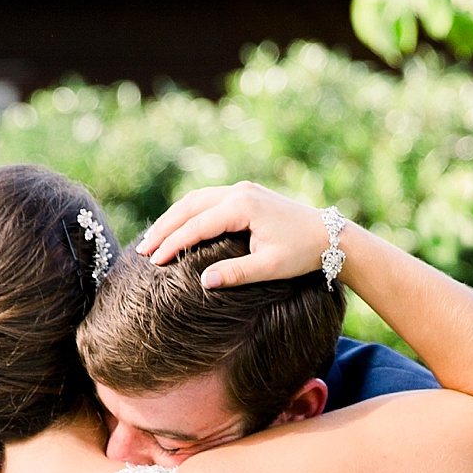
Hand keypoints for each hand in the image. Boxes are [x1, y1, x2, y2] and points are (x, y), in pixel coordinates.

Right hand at [139, 183, 350, 288]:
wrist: (330, 235)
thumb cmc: (302, 254)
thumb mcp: (270, 268)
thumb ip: (236, 274)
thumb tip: (202, 282)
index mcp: (242, 206)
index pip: (196, 225)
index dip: (173, 244)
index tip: (154, 261)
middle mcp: (239, 191)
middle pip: (189, 206)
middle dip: (164, 228)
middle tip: (142, 251)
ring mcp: (242, 189)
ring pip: (195, 200)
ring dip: (173, 219)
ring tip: (153, 240)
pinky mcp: (245, 194)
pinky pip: (207, 200)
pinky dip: (188, 214)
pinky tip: (177, 229)